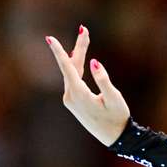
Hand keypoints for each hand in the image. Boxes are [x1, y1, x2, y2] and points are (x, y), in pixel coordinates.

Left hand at [45, 26, 130, 146]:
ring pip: (72, 72)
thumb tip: (94, 61)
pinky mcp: (74, 101)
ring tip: (84, 36)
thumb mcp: (114, 98)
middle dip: (78, 47)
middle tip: (84, 28)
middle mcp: (70, 96)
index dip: (58, 51)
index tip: (49, 38)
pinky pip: (73, 79)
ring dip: (78, 55)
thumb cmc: (117, 117)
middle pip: (71, 66)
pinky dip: (77, 66)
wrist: (115, 138)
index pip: (67, 67)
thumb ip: (104, 79)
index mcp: (79, 94)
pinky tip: (79, 58)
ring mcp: (70, 99)